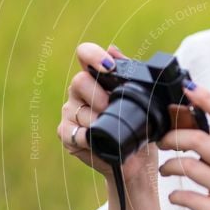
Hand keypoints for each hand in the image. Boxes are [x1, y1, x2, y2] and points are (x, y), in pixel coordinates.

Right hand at [57, 43, 158, 184]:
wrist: (138, 161)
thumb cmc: (139, 127)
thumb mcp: (142, 100)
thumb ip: (129, 73)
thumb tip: (112, 48)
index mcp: (97, 77)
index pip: (85, 55)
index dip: (93, 55)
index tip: (109, 67)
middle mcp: (80, 91)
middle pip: (79, 81)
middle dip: (99, 96)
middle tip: (113, 108)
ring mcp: (71, 111)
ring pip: (78, 109)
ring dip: (98, 121)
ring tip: (113, 129)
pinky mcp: (66, 133)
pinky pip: (74, 132)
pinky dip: (88, 138)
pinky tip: (98, 141)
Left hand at [156, 81, 209, 209]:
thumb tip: (199, 129)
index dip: (207, 100)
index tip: (189, 88)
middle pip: (200, 140)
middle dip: (173, 137)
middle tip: (163, 141)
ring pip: (188, 167)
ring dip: (169, 166)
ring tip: (166, 169)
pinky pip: (187, 198)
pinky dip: (175, 196)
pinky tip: (175, 197)